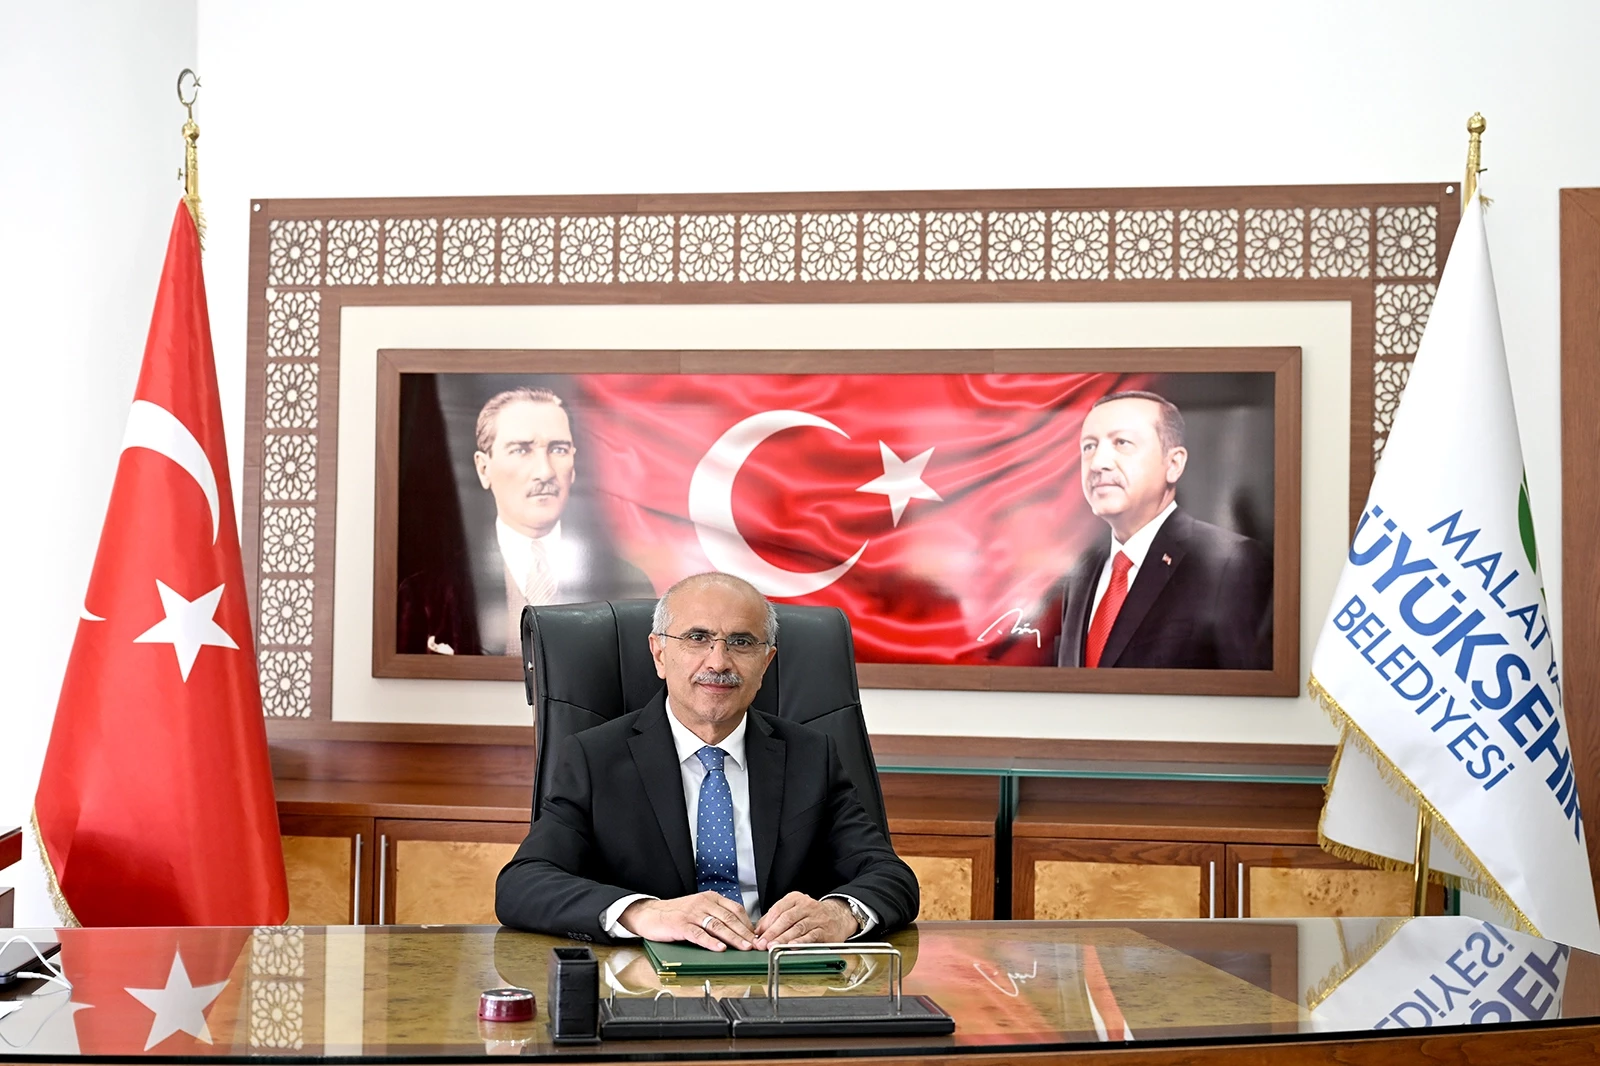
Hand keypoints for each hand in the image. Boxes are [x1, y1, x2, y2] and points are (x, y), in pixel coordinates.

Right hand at [618, 891, 757, 950]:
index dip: (749, 924)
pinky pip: (698, 934)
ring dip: (733, 938)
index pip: (736, 910)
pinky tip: (719, 948)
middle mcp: (703, 903)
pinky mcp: (681, 925)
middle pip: (729, 918)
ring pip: (717, 926)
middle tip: (757, 945)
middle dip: (745, 933)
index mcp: (711, 898)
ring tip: (744, 947)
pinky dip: (710, 942)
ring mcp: (692, 913)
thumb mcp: (700, 910)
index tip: (758, 937)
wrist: (649, 913)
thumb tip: (739, 932)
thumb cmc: (677, 914)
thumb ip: (717, 917)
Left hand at [753, 893, 856, 947]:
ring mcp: (816, 918)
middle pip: (786, 919)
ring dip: (783, 938)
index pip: (777, 909)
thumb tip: (758, 930)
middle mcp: (806, 906)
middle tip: (762, 943)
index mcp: (795, 899)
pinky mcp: (824, 930)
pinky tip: (792, 946)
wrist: (838, 916)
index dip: (766, 923)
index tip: (757, 935)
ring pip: (797, 928)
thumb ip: (775, 918)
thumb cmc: (812, 914)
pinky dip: (801, 942)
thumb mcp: (794, 909)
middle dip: (772, 933)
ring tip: (772, 946)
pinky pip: (811, 936)